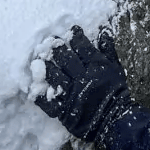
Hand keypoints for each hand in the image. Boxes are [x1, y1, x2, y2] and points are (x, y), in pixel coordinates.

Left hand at [30, 26, 135, 142]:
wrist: (115, 119)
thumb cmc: (116, 92)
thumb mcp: (116, 68)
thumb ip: (108, 49)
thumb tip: (103, 30)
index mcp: (96, 66)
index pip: (82, 46)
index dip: (75, 36)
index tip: (71, 31)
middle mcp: (82, 77)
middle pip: (64, 58)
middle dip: (56, 47)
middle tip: (50, 40)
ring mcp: (71, 94)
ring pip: (53, 76)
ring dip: (45, 66)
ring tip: (38, 58)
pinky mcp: (64, 110)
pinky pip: (48, 102)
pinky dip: (39, 95)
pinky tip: (33, 88)